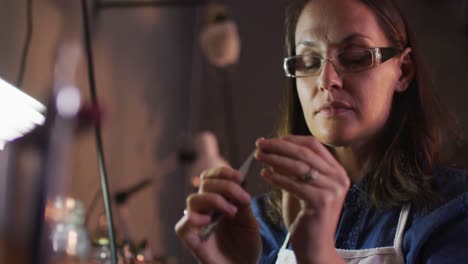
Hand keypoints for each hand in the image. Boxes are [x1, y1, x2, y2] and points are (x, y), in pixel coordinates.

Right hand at [175, 166, 260, 263]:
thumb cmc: (246, 245)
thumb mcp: (250, 221)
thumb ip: (243, 202)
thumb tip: (241, 180)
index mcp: (217, 200)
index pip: (211, 176)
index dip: (223, 172)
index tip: (241, 177)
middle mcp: (205, 209)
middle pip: (205, 184)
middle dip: (226, 186)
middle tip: (245, 199)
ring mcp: (196, 223)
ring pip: (193, 199)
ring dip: (214, 200)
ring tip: (233, 212)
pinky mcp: (191, 239)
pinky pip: (182, 224)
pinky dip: (194, 218)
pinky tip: (209, 221)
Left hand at [255, 135, 348, 263]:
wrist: (315, 247)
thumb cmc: (305, 217)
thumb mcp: (299, 187)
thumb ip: (290, 169)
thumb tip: (271, 148)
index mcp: (337, 171)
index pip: (313, 144)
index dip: (290, 139)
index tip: (269, 140)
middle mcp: (339, 177)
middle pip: (305, 152)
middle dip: (279, 146)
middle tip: (259, 144)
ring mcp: (333, 189)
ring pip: (299, 166)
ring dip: (275, 158)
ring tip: (258, 156)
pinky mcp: (322, 202)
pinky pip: (295, 184)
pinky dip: (277, 177)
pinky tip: (264, 174)